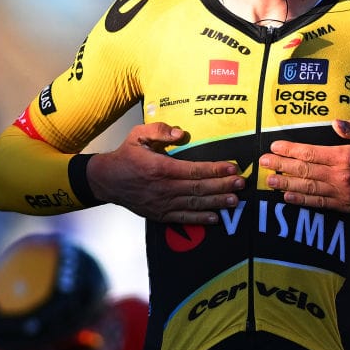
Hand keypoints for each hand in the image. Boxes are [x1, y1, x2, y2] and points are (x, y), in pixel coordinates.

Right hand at [86, 122, 243, 223]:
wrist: (107, 180)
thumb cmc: (126, 155)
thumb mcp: (138, 135)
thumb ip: (159, 130)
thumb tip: (180, 133)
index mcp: (160, 168)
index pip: (194, 169)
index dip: (215, 169)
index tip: (232, 167)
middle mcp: (163, 188)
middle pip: (198, 188)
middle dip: (222, 185)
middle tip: (241, 183)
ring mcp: (162, 204)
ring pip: (194, 204)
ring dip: (216, 202)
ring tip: (235, 201)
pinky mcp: (159, 214)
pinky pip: (183, 218)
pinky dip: (200, 220)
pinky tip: (216, 218)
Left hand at [258, 120, 349, 212]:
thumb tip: (335, 124)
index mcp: (345, 156)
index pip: (310, 153)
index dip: (289, 150)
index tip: (274, 147)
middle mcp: (341, 176)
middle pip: (303, 171)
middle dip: (280, 166)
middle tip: (262, 164)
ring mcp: (342, 193)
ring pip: (308, 188)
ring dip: (286, 185)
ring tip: (269, 181)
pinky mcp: (346, 205)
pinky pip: (319, 203)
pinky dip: (302, 200)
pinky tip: (288, 197)